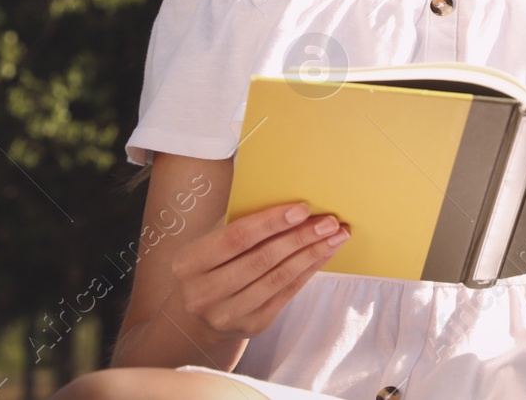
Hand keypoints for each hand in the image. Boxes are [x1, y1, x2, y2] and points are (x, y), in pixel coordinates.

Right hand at [168, 201, 350, 343]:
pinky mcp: (252, 326)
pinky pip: (287, 294)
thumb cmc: (210, 262)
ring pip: (278, 278)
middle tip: (330, 221)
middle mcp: (204, 293)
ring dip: (312, 254)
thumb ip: (238, 222)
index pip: (236, 238)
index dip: (271, 222)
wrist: (196, 314)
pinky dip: (309, 271)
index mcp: (189, 263)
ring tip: (337, 236)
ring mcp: (228, 314)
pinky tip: (324, 253)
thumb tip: (287, 199)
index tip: (302, 208)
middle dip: (300, 238)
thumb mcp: (210, 240)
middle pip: (262, 260)